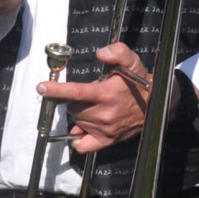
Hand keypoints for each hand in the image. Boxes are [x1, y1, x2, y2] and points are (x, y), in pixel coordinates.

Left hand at [38, 42, 160, 152]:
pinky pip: (83, 145)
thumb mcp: (132, 62)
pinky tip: (83, 128)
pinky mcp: (106, 140)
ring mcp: (104, 129)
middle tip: (91, 94)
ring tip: (96, 106)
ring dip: (80, 113)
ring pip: (77, 121)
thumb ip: (118, 52)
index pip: (76, 92)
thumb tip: (101, 53)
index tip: (42, 87)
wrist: (156, 105)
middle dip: (76, 99)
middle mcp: (104, 113)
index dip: (56, 90)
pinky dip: (79, 137)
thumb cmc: (140, 83)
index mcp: (106, 93)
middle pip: (73, 107)